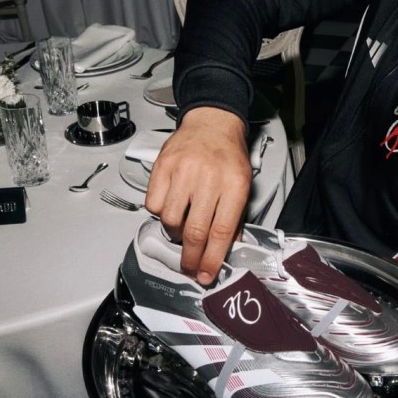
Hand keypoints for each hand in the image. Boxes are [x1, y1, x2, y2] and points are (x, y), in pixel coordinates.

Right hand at [145, 106, 252, 284]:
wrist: (212, 123)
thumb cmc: (228, 156)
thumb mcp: (243, 186)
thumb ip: (235, 219)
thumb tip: (226, 251)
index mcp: (234, 185)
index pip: (221, 231)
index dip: (212, 259)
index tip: (206, 275)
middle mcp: (208, 178)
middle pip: (195, 231)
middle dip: (191, 257)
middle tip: (189, 267)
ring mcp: (183, 171)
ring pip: (171, 220)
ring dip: (175, 233)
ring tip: (182, 227)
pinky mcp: (163, 166)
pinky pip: (154, 204)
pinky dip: (161, 213)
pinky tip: (171, 207)